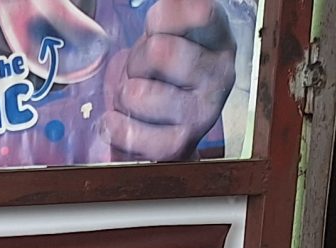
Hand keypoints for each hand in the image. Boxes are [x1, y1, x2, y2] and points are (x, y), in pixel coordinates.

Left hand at [98, 0, 236, 161]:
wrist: (169, 128)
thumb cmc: (165, 72)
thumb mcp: (167, 33)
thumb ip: (170, 13)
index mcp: (219, 40)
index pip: (200, 13)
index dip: (165, 16)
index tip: (156, 26)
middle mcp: (220, 75)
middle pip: (159, 51)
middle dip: (137, 61)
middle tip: (145, 71)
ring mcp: (203, 113)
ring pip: (136, 93)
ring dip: (126, 95)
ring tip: (141, 98)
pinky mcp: (179, 145)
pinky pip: (127, 130)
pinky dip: (114, 125)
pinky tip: (127, 121)